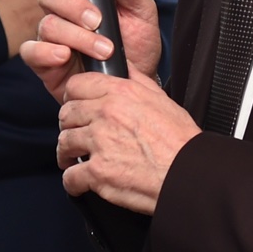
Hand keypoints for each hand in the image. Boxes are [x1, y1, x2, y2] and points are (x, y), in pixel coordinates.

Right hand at [20, 0, 164, 102]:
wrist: (136, 82)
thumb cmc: (136, 43)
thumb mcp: (141, 10)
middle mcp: (60, 11)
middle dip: (71, 4)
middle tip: (98, 20)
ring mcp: (51, 37)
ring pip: (46, 24)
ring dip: (75, 36)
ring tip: (103, 49)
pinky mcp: (45, 63)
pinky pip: (31, 52)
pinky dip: (46, 52)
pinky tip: (65, 55)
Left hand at [53, 72, 200, 213]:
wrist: (188, 172)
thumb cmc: (180, 140)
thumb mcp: (162, 99)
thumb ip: (138, 81)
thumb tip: (125, 68)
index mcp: (120, 94)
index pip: (76, 85)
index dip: (73, 97)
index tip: (75, 107)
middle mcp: (106, 114)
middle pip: (66, 114)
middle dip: (69, 126)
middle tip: (75, 135)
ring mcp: (99, 143)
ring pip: (64, 143)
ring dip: (66, 153)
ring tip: (72, 160)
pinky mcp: (98, 172)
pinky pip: (70, 176)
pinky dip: (72, 183)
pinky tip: (80, 183)